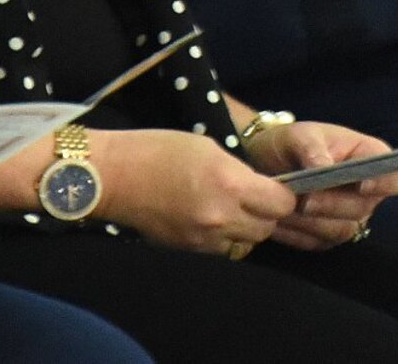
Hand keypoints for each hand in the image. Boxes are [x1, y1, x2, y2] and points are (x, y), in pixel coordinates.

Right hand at [97, 128, 296, 255]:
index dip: (284, 195)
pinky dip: (225, 237)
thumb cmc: (157, 149)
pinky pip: (224, 249)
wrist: (113, 177)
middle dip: (267, 212)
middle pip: (267, 226)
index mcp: (230, 183)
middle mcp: (223, 216)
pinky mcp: (190, 250)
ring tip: (232, 208)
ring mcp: (206, 238)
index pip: (280, 203)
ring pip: (248, 242)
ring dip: (247, 227)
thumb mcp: (206, 146)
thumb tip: (256, 187)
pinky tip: (211, 218)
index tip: (277, 187)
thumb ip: (237, 171)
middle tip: (255, 197)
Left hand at [241, 120, 397, 251]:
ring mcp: (348, 217)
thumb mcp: (299, 136)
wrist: (266, 161)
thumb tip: (324, 168)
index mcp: (370, 159)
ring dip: (311, 221)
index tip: (361, 183)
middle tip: (304, 199)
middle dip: (333, 204)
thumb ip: (313, 149)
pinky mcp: (327, 237)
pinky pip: (317, 241)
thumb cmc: (292, 142)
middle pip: (363, 208)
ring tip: (284, 207)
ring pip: (341, 230)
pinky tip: (277, 221)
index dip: (385, 184)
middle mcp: (367, 193)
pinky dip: (297, 233)